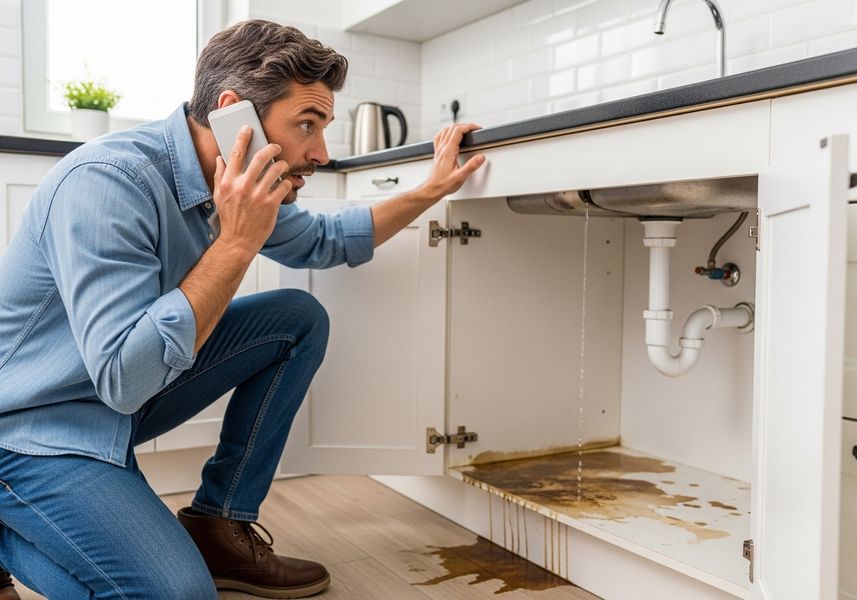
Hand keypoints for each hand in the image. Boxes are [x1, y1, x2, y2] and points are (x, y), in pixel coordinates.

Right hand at [213, 125, 292, 256]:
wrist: (238, 241)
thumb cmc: (229, 218)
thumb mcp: (218, 196)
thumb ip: (220, 176)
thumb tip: (221, 158)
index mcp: (228, 182)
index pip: (235, 154)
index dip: (242, 138)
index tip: (248, 129)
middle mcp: (242, 187)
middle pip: (260, 158)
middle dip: (271, 148)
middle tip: (276, 147)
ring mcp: (258, 196)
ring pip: (276, 170)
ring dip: (282, 165)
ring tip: (282, 166)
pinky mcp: (271, 205)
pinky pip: (284, 186)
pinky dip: (287, 183)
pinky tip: (285, 183)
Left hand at [420, 123, 485, 201]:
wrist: (432, 189)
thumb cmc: (443, 184)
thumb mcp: (460, 177)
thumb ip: (471, 166)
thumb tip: (481, 157)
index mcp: (448, 151)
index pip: (458, 130)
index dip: (469, 126)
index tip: (477, 129)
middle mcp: (442, 148)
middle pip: (452, 128)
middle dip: (465, 126)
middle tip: (474, 130)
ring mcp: (438, 150)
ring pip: (445, 130)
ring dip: (456, 127)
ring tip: (465, 130)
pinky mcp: (437, 153)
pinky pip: (440, 137)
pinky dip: (446, 132)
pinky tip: (450, 135)